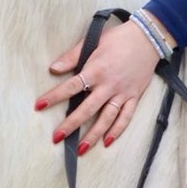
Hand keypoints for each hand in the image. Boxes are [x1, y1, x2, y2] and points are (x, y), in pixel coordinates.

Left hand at [34, 13, 171, 154]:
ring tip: (81, 149)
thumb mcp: (93, 41)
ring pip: (106, 118)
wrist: (147, 37)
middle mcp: (108, 85)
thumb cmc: (118, 38)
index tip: (39, 106)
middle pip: (87, 109)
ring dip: (93, 135)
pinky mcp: (134, 96)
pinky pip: (126, 117)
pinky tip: (107, 142)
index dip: (54, 97)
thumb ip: (72, 57)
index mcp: (96, 70)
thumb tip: (53, 68)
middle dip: (71, 124)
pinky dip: (117, 130)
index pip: (71, 87)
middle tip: (57, 138)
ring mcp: (122, 93)